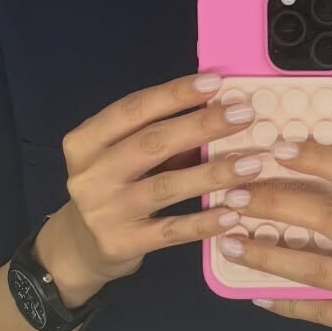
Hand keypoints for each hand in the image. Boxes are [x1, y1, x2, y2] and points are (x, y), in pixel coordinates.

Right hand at [47, 71, 283, 303]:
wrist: (79, 248)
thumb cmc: (112, 189)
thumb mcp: (122, 158)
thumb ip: (158, 137)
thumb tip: (215, 109)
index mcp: (86, 141)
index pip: (134, 109)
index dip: (175, 94)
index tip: (215, 82)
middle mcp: (90, 174)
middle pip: (151, 142)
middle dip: (202, 126)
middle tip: (244, 115)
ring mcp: (103, 211)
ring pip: (166, 186)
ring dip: (213, 173)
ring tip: (252, 163)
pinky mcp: (121, 243)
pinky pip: (171, 231)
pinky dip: (204, 222)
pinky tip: (233, 213)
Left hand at [218, 137, 331, 330]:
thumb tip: (296, 167)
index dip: (318, 158)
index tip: (278, 147)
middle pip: (327, 219)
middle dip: (275, 204)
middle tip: (234, 195)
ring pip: (313, 268)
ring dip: (265, 256)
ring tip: (229, 243)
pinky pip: (317, 311)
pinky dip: (283, 301)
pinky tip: (254, 292)